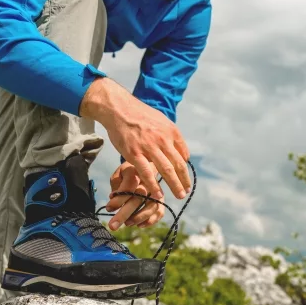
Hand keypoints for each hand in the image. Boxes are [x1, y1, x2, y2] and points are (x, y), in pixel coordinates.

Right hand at [80, 77, 191, 200]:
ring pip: (167, 170)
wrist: (118, 108)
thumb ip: (171, 136)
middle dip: (184, 180)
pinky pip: (147, 172)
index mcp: (171, 131)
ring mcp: (149, 146)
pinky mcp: (134, 153)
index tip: (185, 179)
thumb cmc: (139, 115)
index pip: (184, 154)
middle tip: (187, 192)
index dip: (185, 169)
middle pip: (179, 164)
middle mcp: (163, 139)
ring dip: (175, 185)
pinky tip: (158, 194)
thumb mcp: (161, 120)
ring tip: (179, 195)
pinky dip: (154, 185)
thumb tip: (182, 152)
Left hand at [105, 162, 164, 230]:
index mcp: (135, 172)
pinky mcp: (161, 199)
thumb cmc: (128, 173)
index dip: (118, 200)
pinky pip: (160, 211)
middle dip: (124, 214)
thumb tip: (113, 198)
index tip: (108, 208)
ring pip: (152, 206)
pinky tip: (140, 225)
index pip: (128, 187)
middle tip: (113, 226)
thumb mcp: (118, 174)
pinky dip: (151, 220)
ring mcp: (156, 190)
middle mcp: (148, 181)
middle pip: (138, 198)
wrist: (145, 166)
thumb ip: (116, 185)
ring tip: (127, 224)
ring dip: (139, 217)